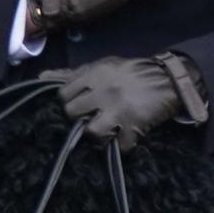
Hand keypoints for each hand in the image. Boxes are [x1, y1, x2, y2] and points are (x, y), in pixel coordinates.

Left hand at [47, 54, 190, 147]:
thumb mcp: (102, 66)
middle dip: (77, 118)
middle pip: (72, 113)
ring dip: (96, 134)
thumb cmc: (131, 73)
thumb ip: (73, 74)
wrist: (171, 79)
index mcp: (95, 75)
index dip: (66, 101)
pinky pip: (119, 146)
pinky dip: (120, 146)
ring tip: (104, 130)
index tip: (76, 104)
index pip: (63, 94)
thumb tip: (42, 77)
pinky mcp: (134, 126)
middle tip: (88, 117)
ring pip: (91, 131)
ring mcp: (119, 110)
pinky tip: (122, 138)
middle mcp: (104, 91)